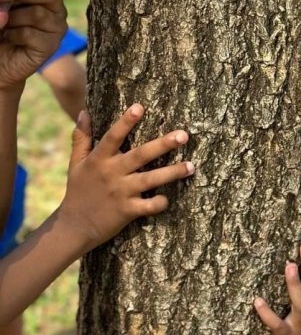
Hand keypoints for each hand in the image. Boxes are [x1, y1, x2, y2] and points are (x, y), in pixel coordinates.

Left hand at [0, 0, 66, 89]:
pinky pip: (31, 34)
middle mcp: (56, 11)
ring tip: (3, 24)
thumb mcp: (3, 3)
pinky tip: (7, 37)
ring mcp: (56, 30)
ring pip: (38, 13)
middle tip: (4, 4)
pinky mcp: (51, 47)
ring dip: (13, 18)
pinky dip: (13, 34)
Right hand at [57, 103, 193, 253]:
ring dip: (172, 172)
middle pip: (140, 155)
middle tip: (183, 135)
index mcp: (99, 160)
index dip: (126, 122)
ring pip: (150, 179)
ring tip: (191, 166)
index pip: (113, 137)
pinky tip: (168, 198)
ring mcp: (120, 193)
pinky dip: (159, 203)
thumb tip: (84, 112)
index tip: (140, 107)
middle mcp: (111, 173)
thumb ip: (81, 138)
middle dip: (163, 144)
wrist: (73, 227)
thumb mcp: (76, 164)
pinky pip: (148, 206)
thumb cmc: (78, 191)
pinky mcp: (127, 211)